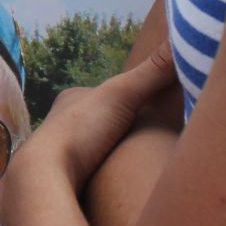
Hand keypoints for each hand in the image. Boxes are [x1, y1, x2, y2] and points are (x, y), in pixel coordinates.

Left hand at [15, 45, 177, 189]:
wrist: (42, 181)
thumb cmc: (79, 132)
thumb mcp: (122, 95)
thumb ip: (153, 72)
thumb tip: (183, 39)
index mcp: (72, 100)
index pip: (108, 95)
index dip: (132, 98)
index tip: (155, 107)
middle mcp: (61, 123)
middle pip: (102, 122)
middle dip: (123, 128)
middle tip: (151, 137)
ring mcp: (61, 154)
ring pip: (96, 151)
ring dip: (115, 156)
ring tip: (139, 165)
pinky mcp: (63, 182)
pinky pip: (90, 176)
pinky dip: (105, 177)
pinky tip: (119, 186)